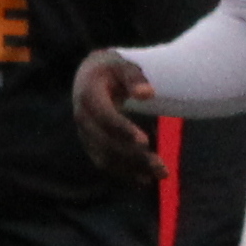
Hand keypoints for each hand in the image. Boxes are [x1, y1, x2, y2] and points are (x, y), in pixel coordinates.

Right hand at [72, 50, 162, 179]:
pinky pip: (105, 161)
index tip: (146, 141)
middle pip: (106, 142)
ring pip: (106, 156)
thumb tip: (148, 94)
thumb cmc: (112, 69)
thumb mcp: (124, 66)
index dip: (123, 129)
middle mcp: (83, 117)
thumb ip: (135, 78)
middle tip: (162, 167)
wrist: (90, 77)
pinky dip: (123, 171)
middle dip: (134, 156)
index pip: (105, 117)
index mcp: (89, 95)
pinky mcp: (91, 143)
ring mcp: (85, 133)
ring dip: (132, 168)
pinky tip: (145, 178)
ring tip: (161, 174)